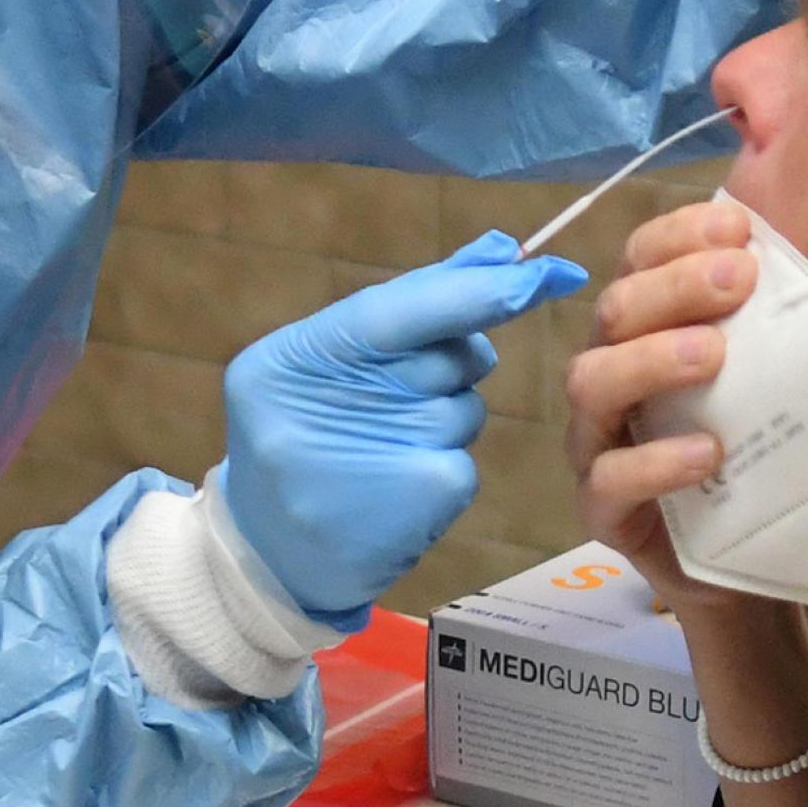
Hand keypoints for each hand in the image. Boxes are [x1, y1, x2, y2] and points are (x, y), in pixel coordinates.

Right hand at [220, 233, 584, 622]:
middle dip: (451, 362)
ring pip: (463, 410)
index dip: (471, 289)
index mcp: (289, 360)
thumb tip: (501, 250)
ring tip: (388, 448)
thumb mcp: (329, 360)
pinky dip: (444, 468)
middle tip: (406, 391)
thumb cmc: (306, 436)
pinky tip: (398, 488)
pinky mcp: (416, 502)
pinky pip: (463, 460)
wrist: (269, 556)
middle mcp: (322, 408)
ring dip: (445, 420)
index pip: (395, 309)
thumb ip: (411, 303)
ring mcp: (370, 460)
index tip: (538, 272)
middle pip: (445, 355)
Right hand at [562, 199, 752, 605]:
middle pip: (615, 311)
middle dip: (674, 284)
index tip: (739, 227)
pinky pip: (609, 479)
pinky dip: (655, 461)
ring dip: (650, 359)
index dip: (679, 234)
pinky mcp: (603, 512)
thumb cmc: (762, 458)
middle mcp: (612, 374)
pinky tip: (709, 454)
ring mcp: (598, 443)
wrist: (754, 568)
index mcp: (648, 330)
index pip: (641, 259)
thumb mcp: (782, 383)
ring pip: (592, 382)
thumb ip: (788, 325)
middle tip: (740, 279)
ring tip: (713, 355)